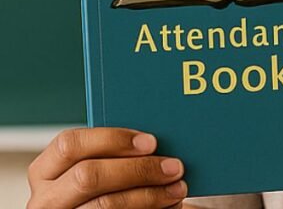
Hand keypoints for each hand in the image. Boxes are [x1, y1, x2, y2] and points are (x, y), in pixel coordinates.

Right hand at [27, 127, 187, 208]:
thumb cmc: (104, 185)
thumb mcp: (97, 165)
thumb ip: (112, 153)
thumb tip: (153, 140)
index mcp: (46, 171)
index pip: (70, 144)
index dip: (112, 139)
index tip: (150, 141)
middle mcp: (46, 199)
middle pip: (88, 175)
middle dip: (137, 169)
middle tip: (173, 167)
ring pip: (106, 205)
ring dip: (150, 195)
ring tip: (178, 188)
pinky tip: (169, 205)